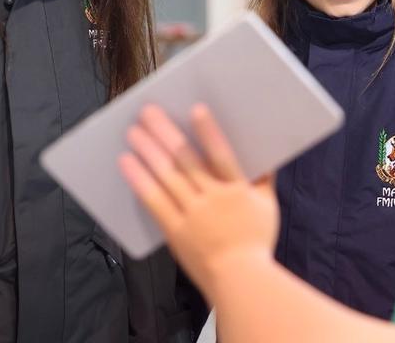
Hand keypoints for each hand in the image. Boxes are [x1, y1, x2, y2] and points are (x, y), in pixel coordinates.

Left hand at [118, 104, 278, 295]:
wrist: (241, 284)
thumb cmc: (256, 244)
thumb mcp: (267, 207)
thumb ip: (263, 179)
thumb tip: (264, 153)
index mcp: (237, 191)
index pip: (222, 156)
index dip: (209, 132)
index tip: (195, 109)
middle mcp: (212, 199)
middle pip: (186, 161)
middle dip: (165, 133)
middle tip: (148, 112)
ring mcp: (191, 215)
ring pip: (167, 177)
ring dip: (148, 151)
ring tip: (133, 132)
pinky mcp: (174, 231)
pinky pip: (154, 202)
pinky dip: (140, 181)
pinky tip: (127, 164)